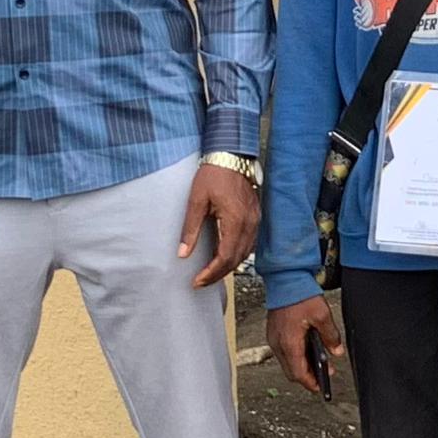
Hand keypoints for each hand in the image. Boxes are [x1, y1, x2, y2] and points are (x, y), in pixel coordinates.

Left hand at [178, 163, 258, 287]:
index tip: (197, 281)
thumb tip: (183, 254)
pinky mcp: (255, 217)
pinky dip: (236, 254)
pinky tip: (224, 255)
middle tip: (201, 281)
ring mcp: (255, 221)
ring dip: (228, 266)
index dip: (211, 273)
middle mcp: (249, 224)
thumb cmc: (213, 175)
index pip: (225, 257)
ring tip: (211, 272)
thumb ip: (190, 229)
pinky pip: (249, 243)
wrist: (231, 156)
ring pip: (245, 253)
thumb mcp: (196, 201)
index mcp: (235, 221)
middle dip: (218, 274)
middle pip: (236, 260)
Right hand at [267, 297, 342, 394]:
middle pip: (292, 371)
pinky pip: (284, 352)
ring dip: (302, 366)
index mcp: (290, 343)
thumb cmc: (300, 294)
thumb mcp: (322, 316)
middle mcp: (278, 344)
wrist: (285, 279)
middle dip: (308, 376)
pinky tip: (308, 350)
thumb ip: (331, 336)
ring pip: (287, 362)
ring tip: (319, 362)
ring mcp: (274, 339)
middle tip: (324, 376)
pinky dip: (296, 356)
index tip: (321, 388)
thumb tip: (337, 351)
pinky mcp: (274, 333)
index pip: (299, 373)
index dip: (311, 383)